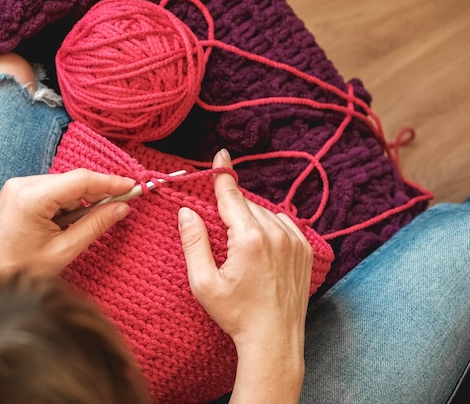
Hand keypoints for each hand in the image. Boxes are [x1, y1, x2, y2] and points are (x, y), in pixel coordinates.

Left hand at [0, 170, 134, 279]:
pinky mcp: (16, 193)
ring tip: (88, 224)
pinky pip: (51, 191)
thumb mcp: (64, 250)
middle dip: (98, 192)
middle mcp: (22, 184)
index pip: (81, 180)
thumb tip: (121, 208)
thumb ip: (95, 225)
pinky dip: (66, 204)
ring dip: (81, 200)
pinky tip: (69, 223)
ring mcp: (17, 187)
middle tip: (123, 204)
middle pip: (73, 180)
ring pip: (63, 186)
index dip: (110, 182)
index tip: (132, 186)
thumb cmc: (19, 270)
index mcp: (32, 198)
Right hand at [177, 149, 311, 402]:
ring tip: (240, 245)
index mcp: (248, 238)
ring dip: (251, 218)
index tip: (221, 154)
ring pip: (266, 212)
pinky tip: (261, 243)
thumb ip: (194, 242)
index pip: (231, 195)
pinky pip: (285, 223)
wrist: (274, 338)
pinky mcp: (305, 250)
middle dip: (232, 206)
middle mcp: (275, 233)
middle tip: (220, 225)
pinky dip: (271, 225)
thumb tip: (187, 211)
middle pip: (247, 204)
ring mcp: (294, 241)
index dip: (222, 174)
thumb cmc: (236, 313)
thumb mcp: (203, 282)